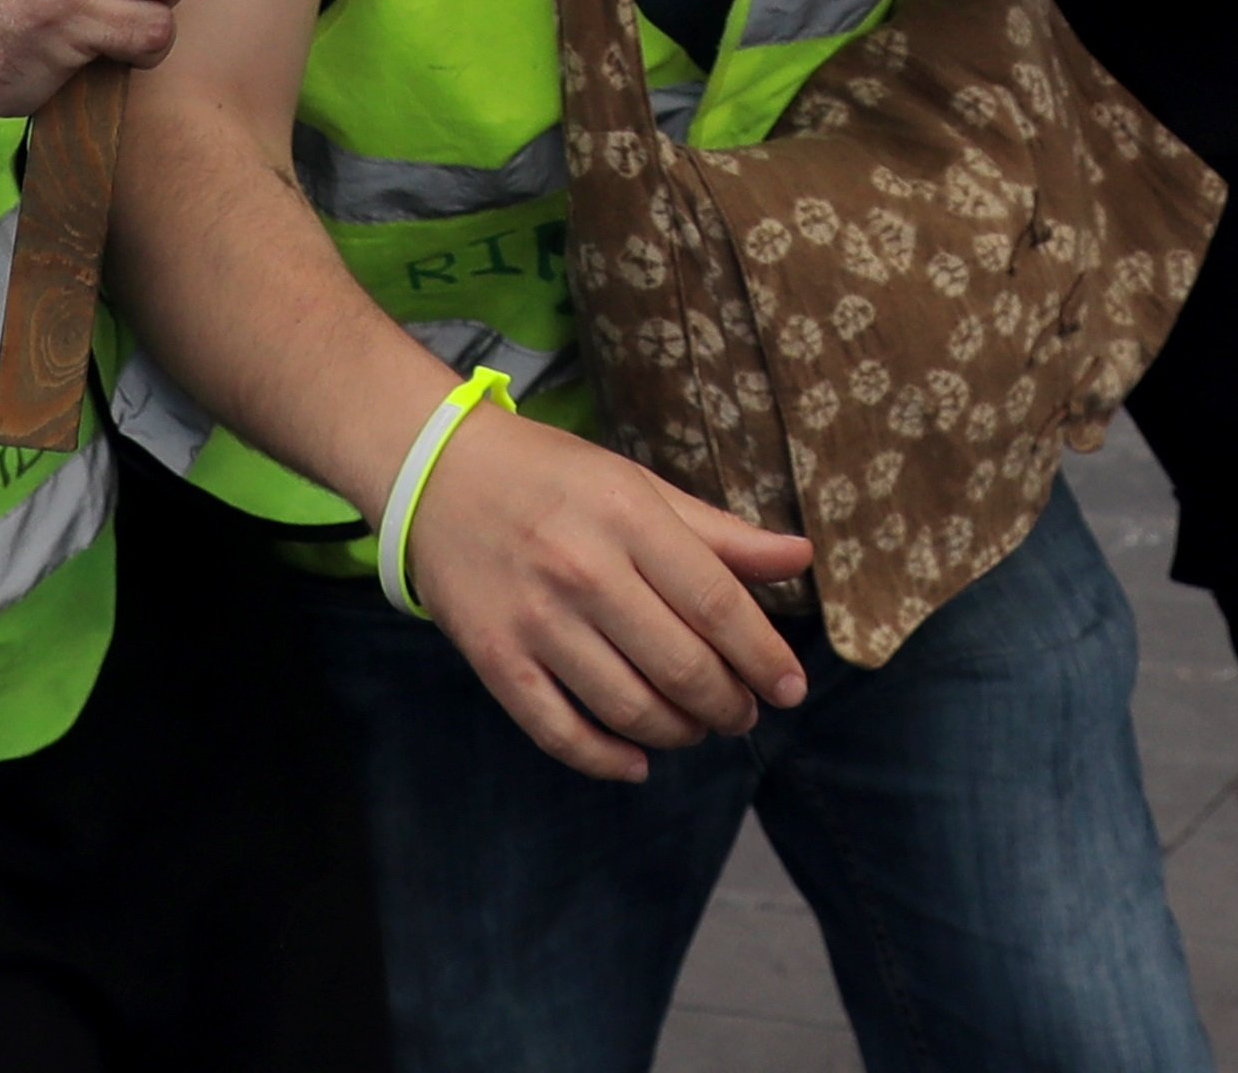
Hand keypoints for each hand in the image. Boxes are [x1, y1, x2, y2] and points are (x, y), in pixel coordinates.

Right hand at [403, 404, 815, 778]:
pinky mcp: (495, 659)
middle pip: (680, 665)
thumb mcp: (640, 486)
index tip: (791, 687)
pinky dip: (606, 760)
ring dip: (677, 732)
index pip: (716, 603)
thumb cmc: (553, 477)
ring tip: (696, 727)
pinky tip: (636, 762)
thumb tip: (800, 558)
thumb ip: (719, 533)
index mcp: (630, 519)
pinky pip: (558, 731)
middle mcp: (585, 572)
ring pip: (628, 707)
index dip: (763, 655)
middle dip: (728, 704)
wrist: (437, 474)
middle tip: (744, 713)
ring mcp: (536, 620)